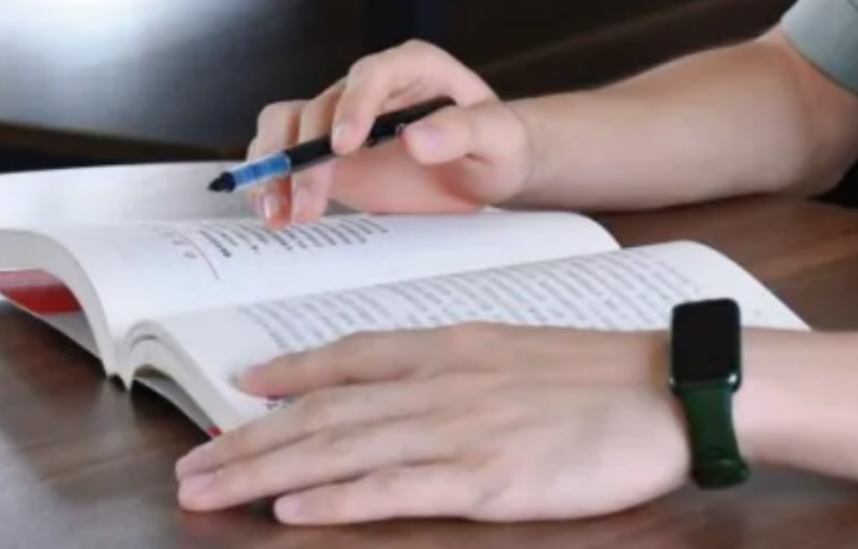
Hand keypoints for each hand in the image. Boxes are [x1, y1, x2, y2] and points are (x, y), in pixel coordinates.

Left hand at [174, 324, 690, 525]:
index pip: (349, 356)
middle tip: (189, 468)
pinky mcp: (486, 477)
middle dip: (247, 441)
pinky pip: (395, 488)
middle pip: (323, 411)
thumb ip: (455, 364)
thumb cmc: (603, 377)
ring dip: (264, 472)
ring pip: (341, 449)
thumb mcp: (517, 351)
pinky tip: (292, 511)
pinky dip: (338, 499)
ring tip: (209, 492)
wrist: (668, 389)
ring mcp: (460, 430)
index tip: (236, 391)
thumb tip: (401, 378)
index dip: (286, 375)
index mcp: (451, 346)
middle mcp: (441, 382)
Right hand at [245, 40, 536, 225]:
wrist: (488, 169)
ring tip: (279, 214)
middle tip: (310, 202)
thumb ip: (465, 132)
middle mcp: (369, 88)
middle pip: (319, 106)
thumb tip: (417, 138)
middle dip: (307, 155)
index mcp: (413, 68)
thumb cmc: (498, 145)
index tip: (344, 147)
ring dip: (274, 168)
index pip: (371, 74)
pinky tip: (279, 215)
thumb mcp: (499, 138)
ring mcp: (343, 120)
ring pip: (286, 125)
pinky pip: (285, 157)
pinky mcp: (328, 155)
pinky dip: (273, 184)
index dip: (352, 106)